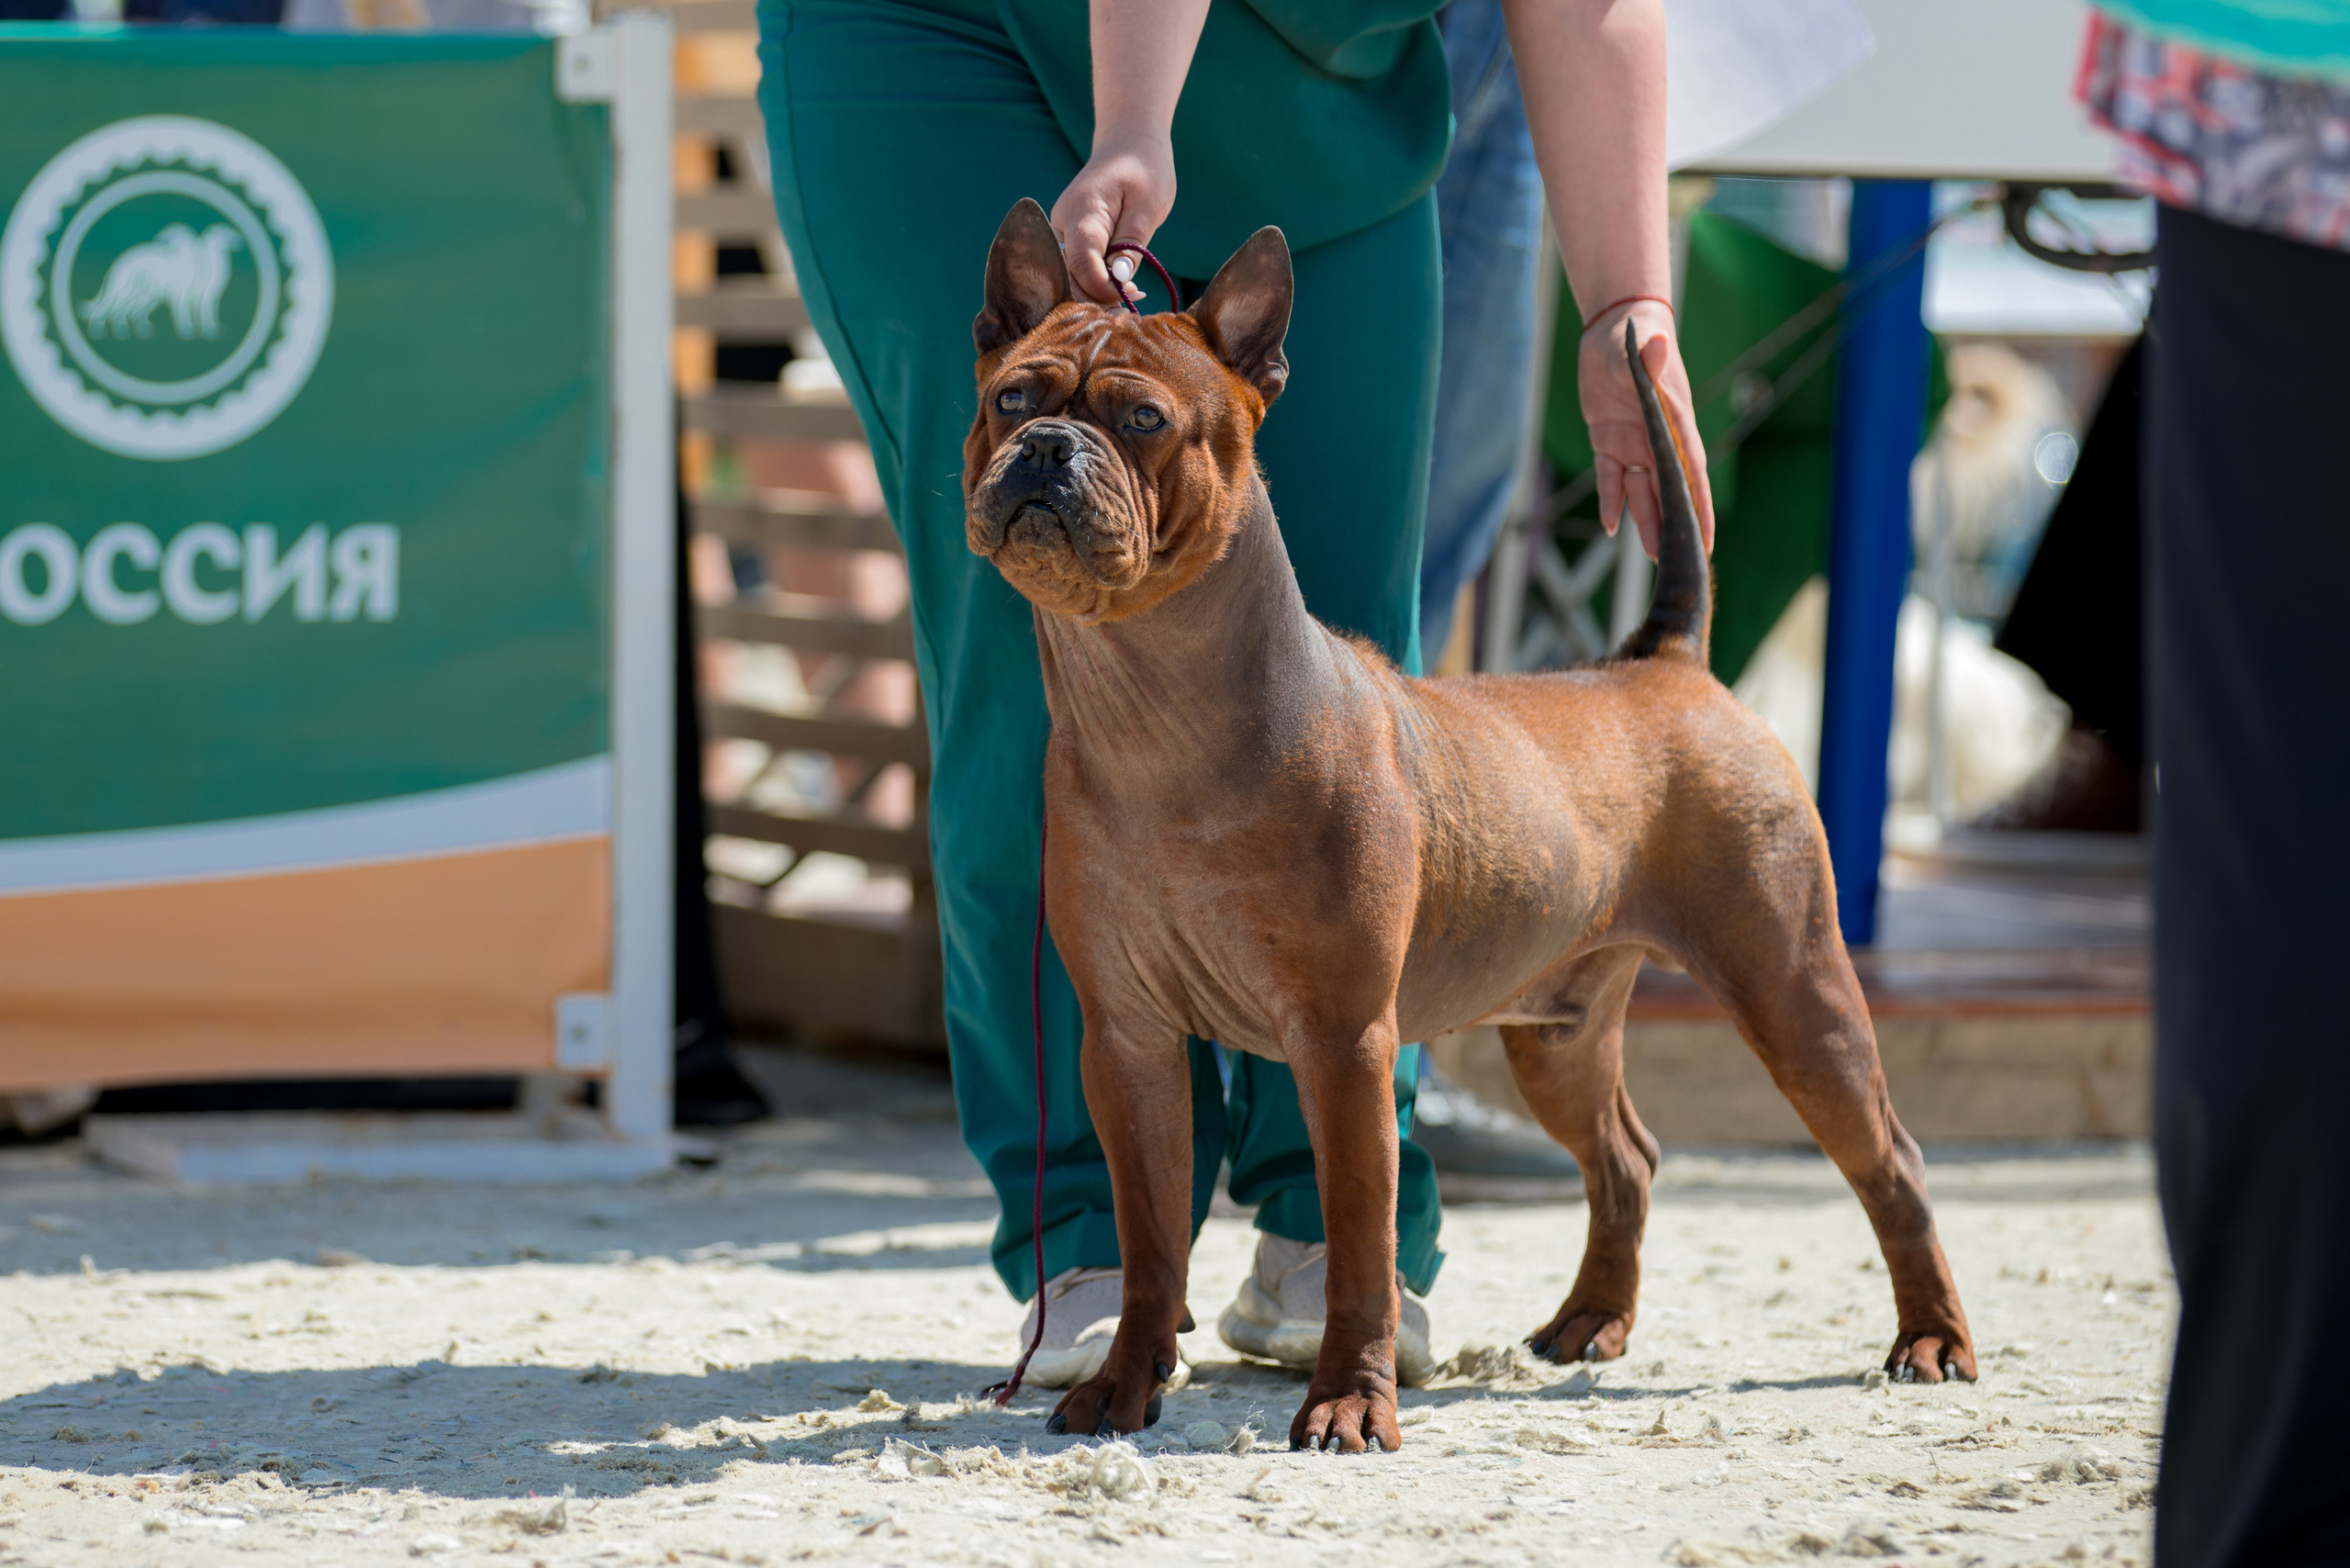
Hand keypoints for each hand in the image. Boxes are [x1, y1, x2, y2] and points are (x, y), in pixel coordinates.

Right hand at [1049, 130, 1175, 307]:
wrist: (1129, 142)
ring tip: (1130, 297)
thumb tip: (1118, 279)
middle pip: (1069, 277)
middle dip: (1097, 299)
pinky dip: (1094, 283)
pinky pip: (1075, 268)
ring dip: (1096, 295)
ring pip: (1069, 277)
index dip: (1103, 289)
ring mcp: (1062, 232)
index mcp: (1082, 212)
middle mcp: (1063, 224)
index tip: (1130, 298)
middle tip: (1132, 306)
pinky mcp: (1069, 238)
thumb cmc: (1144, 169)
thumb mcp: (1148, 206)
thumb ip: (1131, 243)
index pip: (1082, 264)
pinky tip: (1120, 287)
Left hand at [1576, 300, 1715, 558]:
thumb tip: (1658, 345)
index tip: (1708, 539)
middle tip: (1673, 562)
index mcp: (1674, 423)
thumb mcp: (1641, 347)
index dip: (1700, 505)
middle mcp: (1657, 440)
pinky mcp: (1608, 442)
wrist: (1618, 329)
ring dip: (1645, 521)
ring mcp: (1634, 443)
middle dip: (1671, 525)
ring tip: (1651, 555)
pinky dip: (1610, 500)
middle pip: (1667, 491)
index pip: (1692, 471)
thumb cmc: (1637, 335)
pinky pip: (1609, 479)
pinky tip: (1610, 527)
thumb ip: (1648, 358)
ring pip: (1641, 492)